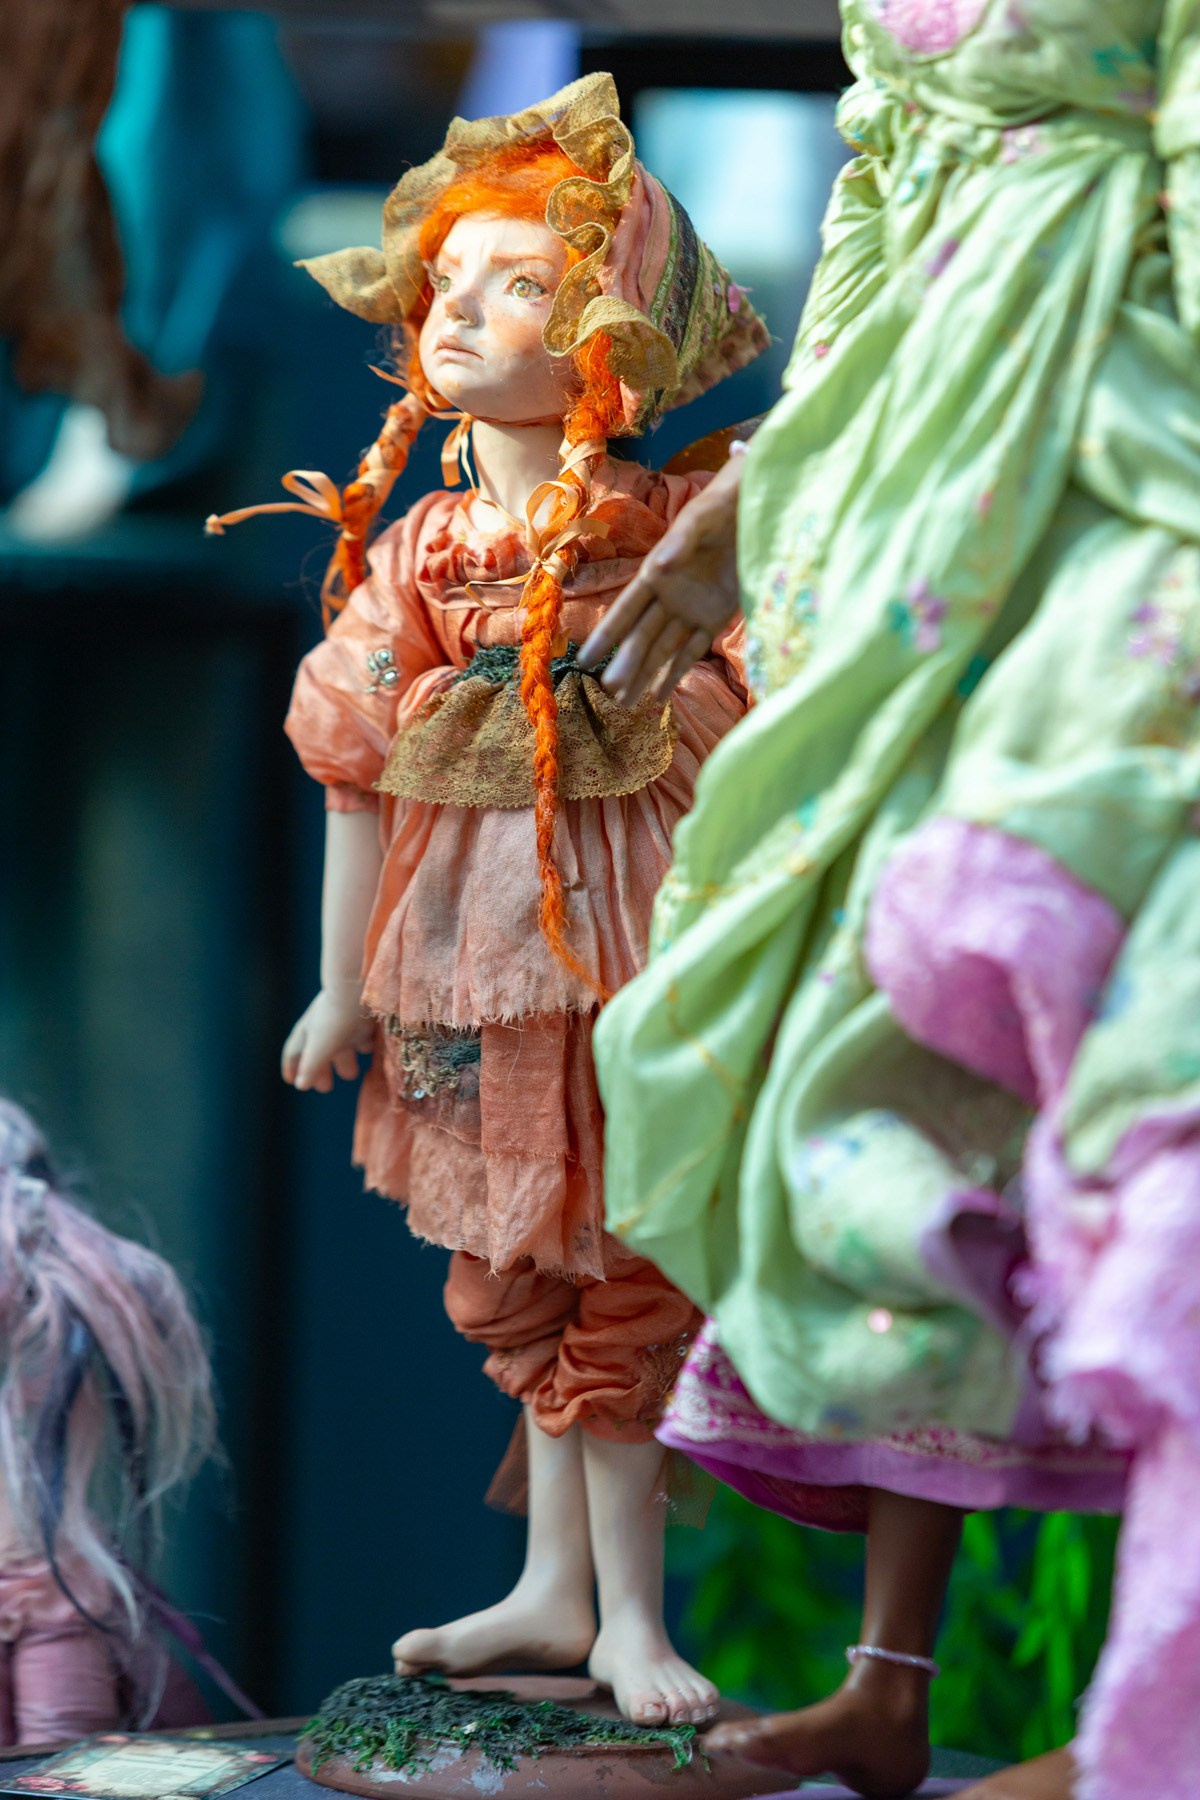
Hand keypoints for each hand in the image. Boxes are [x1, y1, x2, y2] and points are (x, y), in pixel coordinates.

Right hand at [282, 984, 375, 1092]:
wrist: (358, 989)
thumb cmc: (333, 1020)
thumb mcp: (319, 1048)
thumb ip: (310, 1067)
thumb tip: (300, 1086)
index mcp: (307, 1034)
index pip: (294, 1053)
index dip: (291, 1067)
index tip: (291, 1081)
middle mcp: (322, 1028)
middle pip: (318, 1053)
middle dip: (320, 1071)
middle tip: (325, 1088)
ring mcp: (342, 1024)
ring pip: (341, 1047)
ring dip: (345, 1061)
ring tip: (351, 1075)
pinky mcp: (362, 1020)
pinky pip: (362, 1037)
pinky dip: (363, 1047)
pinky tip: (368, 1052)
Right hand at [579, 452, 742, 706]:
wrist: (753, 508)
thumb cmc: (720, 507)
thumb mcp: (700, 521)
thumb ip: (679, 544)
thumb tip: (657, 568)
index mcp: (655, 574)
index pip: (626, 611)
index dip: (607, 636)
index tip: (586, 659)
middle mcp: (668, 597)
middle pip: (642, 637)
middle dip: (626, 664)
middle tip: (610, 692)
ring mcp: (691, 610)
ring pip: (663, 649)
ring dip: (645, 675)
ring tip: (626, 703)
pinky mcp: (716, 617)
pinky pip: (693, 650)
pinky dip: (676, 672)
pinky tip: (658, 696)